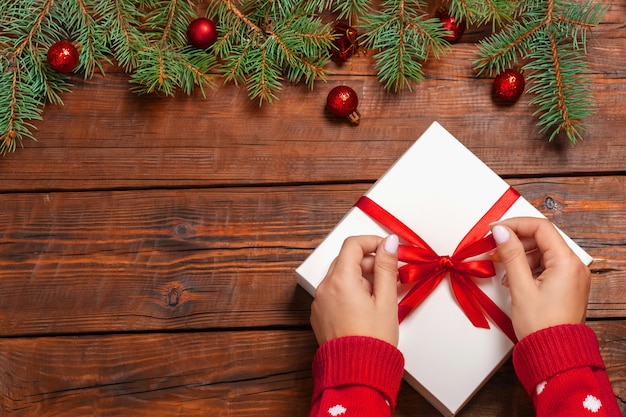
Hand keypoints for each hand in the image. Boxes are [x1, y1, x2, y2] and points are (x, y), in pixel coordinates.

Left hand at [310, 234, 399, 345]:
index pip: (353, 244)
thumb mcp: (386, 299)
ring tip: (380, 296)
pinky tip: (365, 308)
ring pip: (339, 276)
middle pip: (345, 260)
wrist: (357, 372)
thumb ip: (386, 267)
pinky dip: (349, 292)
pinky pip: (333, 293)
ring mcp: (319, 302)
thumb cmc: (373, 340)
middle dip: (368, 262)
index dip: (372, 242)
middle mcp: (324, 288)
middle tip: (390, 275)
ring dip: (359, 278)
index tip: (388, 249)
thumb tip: (388, 243)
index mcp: (340, 280)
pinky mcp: (319, 315)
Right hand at [490, 217, 590, 339]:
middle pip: (542, 238)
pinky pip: (546, 265)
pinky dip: (528, 266)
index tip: (495, 229)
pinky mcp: (566, 285)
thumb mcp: (520, 286)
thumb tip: (502, 231)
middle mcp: (574, 266)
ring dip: (520, 255)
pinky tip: (514, 278)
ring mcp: (572, 276)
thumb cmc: (541, 326)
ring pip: (543, 251)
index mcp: (567, 262)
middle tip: (494, 249)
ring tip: (503, 267)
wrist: (554, 354)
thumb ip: (511, 254)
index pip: (541, 228)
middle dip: (516, 241)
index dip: (515, 224)